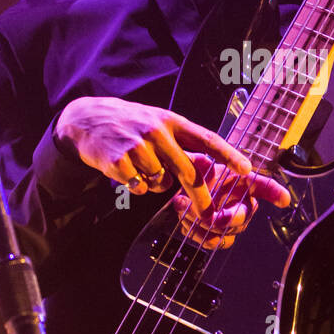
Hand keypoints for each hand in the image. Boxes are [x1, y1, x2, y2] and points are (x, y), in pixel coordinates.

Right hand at [55, 97, 288, 247]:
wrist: (87, 120)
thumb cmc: (130, 125)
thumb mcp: (158, 123)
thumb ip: (180, 144)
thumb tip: (205, 169)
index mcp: (171, 122)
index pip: (206, 138)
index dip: (228, 154)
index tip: (247, 169)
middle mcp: (157, 132)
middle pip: (187, 172)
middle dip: (199, 196)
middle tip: (206, 214)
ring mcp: (137, 146)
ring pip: (160, 182)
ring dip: (155, 183)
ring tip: (141, 167)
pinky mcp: (118, 161)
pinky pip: (138, 187)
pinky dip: (135, 185)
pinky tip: (125, 170)